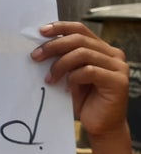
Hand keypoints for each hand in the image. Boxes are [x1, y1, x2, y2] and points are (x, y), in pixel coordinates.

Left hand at [31, 21, 128, 138]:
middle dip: (53, 46)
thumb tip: (40, 45)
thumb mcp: (70, 74)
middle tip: (36, 56)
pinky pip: (89, 71)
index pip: (80, 29)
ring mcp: (118, 67)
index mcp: (101, 48)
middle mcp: (113, 54)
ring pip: (82, 54)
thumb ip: (63, 58)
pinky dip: (73, 77)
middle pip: (78, 39)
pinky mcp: (118, 81)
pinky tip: (66, 87)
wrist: (100, 126)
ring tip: (49, 78)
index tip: (41, 31)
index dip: (60, 27)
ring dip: (60, 64)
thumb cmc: (84, 100)